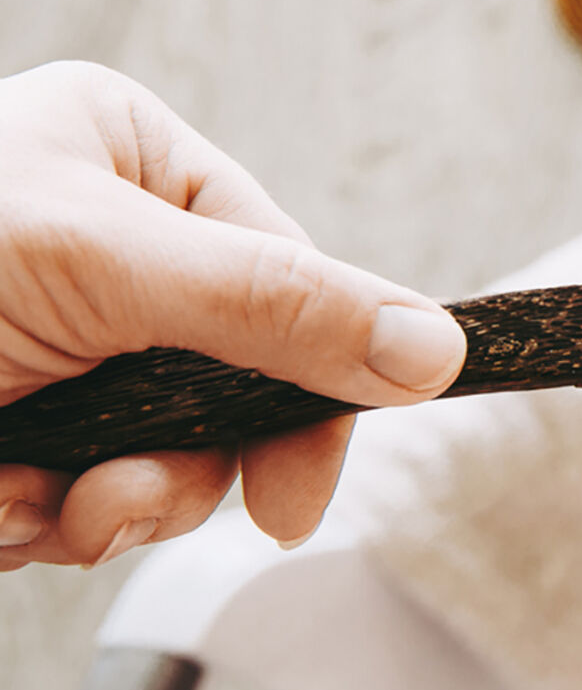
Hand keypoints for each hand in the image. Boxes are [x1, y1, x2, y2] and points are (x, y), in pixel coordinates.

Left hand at [0, 61, 465, 570]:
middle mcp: (107, 250)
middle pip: (236, 384)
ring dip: (108, 507)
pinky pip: (86, 499)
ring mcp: (64, 346)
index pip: (291, 279)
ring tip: (32, 502)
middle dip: (180, 465)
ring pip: (167, 457)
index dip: (310, 390)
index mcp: (133, 163)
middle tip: (122, 501)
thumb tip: (433, 346)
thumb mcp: (101, 265)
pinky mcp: (18, 427)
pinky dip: (41, 525)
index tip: (297, 493)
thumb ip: (276, 306)